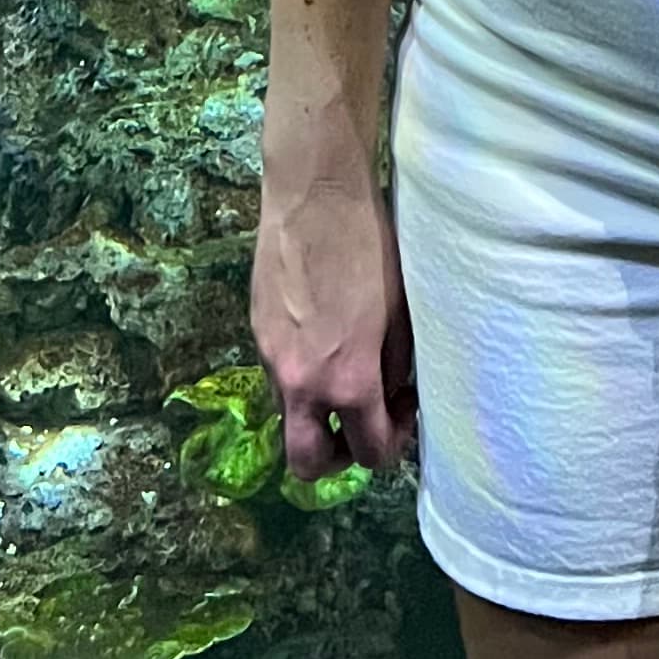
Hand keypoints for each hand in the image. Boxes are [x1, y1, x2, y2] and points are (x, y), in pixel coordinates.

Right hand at [252, 149, 414, 482]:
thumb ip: (392, 369)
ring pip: (290, 417)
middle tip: (361, 423)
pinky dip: (301, 376)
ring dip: (317, 413)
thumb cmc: (371, 247)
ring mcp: (272, 360)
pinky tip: (322, 336)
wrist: (315, 195)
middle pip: (307, 463)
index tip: (401, 415)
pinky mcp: (256, 333)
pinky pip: (279, 377)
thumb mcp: (401, 314)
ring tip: (343, 373)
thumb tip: (389, 397)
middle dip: (337, 458)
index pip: (370, 452)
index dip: (392, 444)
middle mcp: (303, 383)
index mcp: (348, 381)